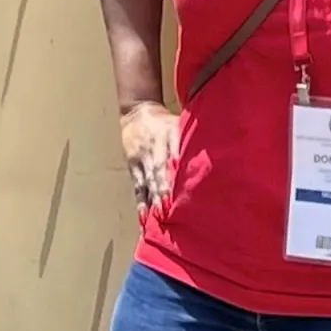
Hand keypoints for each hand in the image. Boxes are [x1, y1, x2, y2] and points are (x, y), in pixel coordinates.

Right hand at [119, 102, 179, 219]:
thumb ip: (185, 142)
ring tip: (158, 217)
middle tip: (169, 210)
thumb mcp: (176, 125)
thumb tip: (198, 162)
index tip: (179, 191)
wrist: (138, 112)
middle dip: (162, 192)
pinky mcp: (132, 166)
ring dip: (152, 200)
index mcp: (165, 138)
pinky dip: (141, 201)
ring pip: (146, 182)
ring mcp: (140, 159)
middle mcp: (151, 150)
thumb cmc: (164, 122)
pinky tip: (144, 215)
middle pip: (157, 173)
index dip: (172, 176)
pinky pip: (137, 186)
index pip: (169, 160)